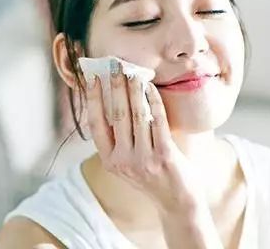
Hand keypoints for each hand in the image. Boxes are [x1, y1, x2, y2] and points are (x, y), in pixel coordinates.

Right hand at [80, 61, 202, 214]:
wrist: (177, 203)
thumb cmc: (153, 176)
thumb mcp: (128, 162)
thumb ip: (120, 138)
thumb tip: (115, 100)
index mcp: (110, 160)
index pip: (96, 124)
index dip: (92, 99)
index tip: (92, 78)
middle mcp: (123, 161)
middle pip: (116, 115)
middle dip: (115, 86)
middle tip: (114, 65)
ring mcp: (143, 159)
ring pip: (136, 115)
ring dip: (134, 89)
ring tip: (133, 72)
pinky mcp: (164, 155)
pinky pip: (157, 121)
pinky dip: (153, 101)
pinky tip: (151, 88)